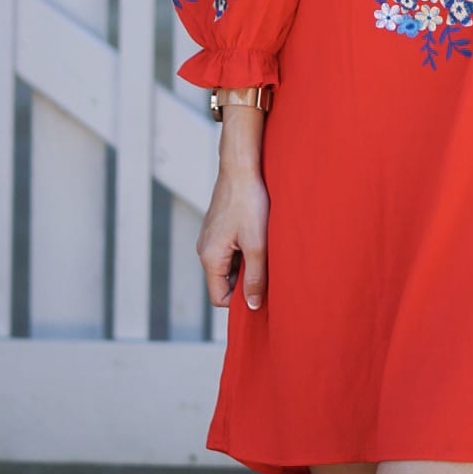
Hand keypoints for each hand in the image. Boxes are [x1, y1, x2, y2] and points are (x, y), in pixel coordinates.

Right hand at [196, 167, 269, 309]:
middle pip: (224, 282)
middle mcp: (204, 249)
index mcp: (209, 257)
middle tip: (267, 267)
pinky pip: (229, 250)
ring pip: (228, 265)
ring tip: (264, 248)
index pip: (219, 297)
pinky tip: (258, 236)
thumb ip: (255, 277)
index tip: (262, 290)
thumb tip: (253, 306)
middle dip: (245, 280)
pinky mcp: (218, 227)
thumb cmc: (248, 202)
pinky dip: (244, 249)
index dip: (240, 300)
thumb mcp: (256, 244)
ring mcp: (210, 238)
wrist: (241, 167)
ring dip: (246, 263)